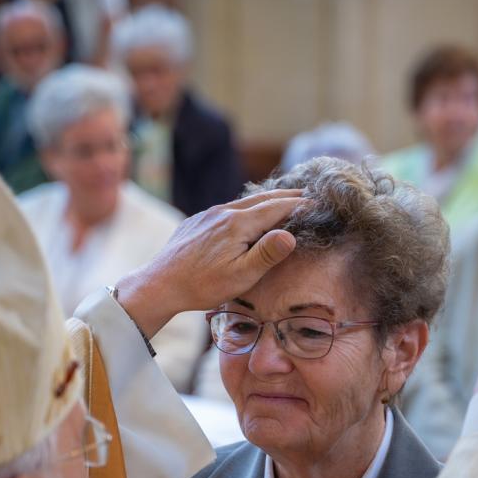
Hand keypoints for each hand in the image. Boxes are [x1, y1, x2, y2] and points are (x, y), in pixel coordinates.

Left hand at [112, 188, 303, 337]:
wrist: (160, 284)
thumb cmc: (202, 285)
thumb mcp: (241, 276)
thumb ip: (267, 254)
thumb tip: (290, 234)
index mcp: (238, 224)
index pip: (276, 208)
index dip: (298, 205)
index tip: (317, 202)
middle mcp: (223, 212)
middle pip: (261, 198)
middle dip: (286, 195)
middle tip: (305, 192)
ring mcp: (208, 215)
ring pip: (243, 201)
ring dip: (265, 199)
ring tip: (280, 199)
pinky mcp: (197, 222)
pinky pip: (227, 208)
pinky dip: (246, 207)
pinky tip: (246, 214)